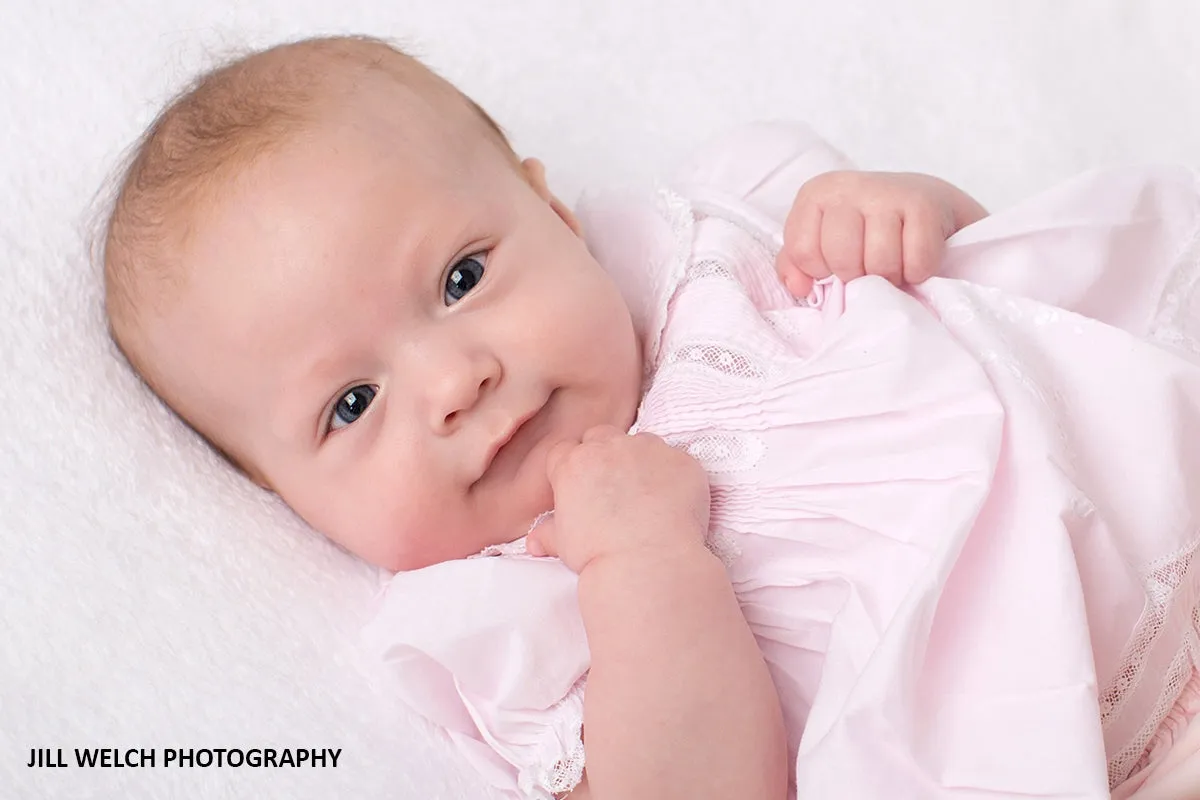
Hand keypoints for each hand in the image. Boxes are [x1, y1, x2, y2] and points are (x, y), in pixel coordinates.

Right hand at [526, 426, 710, 573]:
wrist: (647, 562)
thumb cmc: (600, 555)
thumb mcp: (564, 544)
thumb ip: (549, 533)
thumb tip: (535, 542)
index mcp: (573, 463)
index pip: (564, 450)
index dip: (571, 468)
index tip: (580, 487)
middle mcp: (609, 447)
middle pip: (601, 436)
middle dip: (603, 455)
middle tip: (612, 488)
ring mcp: (648, 449)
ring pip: (641, 442)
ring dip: (639, 460)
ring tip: (645, 495)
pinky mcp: (681, 460)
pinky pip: (675, 460)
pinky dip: (673, 476)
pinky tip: (673, 502)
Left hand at [775, 170, 987, 297]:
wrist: (927, 202)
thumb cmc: (866, 229)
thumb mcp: (821, 240)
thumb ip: (796, 263)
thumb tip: (798, 286)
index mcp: (816, 194)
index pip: (803, 251)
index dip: (821, 271)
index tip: (835, 263)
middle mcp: (848, 186)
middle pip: (841, 258)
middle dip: (856, 276)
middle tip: (868, 269)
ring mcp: (887, 192)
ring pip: (879, 262)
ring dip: (889, 278)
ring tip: (892, 266)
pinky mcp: (924, 205)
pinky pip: (916, 262)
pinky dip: (917, 273)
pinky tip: (914, 260)